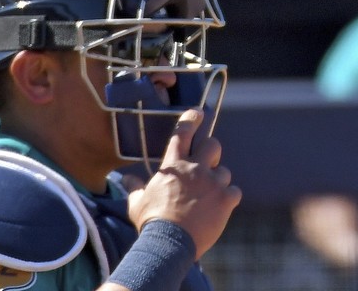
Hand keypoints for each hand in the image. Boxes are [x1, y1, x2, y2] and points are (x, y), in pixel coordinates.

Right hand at [125, 109, 241, 258]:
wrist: (169, 244)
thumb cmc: (151, 222)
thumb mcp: (137, 203)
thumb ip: (134, 187)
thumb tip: (124, 178)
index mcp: (174, 166)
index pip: (183, 133)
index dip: (191, 119)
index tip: (198, 112)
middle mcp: (195, 168)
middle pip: (213, 145)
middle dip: (212, 152)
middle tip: (207, 166)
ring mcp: (212, 182)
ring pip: (224, 171)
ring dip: (218, 182)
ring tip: (208, 199)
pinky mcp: (225, 198)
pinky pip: (234, 192)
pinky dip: (228, 199)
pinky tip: (219, 210)